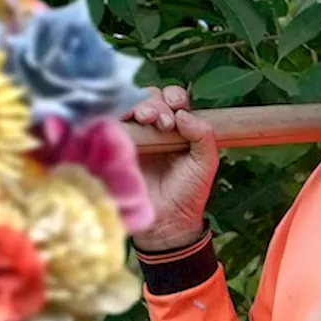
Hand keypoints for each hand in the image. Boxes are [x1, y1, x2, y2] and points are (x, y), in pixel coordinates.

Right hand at [123, 85, 218, 251]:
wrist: (167, 222)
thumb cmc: (188, 193)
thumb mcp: (206, 163)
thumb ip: (203, 136)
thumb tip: (183, 115)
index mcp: (178, 128)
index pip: (173, 100)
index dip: (174, 98)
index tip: (178, 110)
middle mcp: (154, 128)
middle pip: (151, 98)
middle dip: (157, 103)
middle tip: (163, 123)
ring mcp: (135, 137)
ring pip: (131, 107)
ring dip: (140, 106)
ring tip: (147, 120)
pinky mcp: (117, 147)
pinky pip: (114, 124)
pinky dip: (119, 116)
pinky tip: (128, 121)